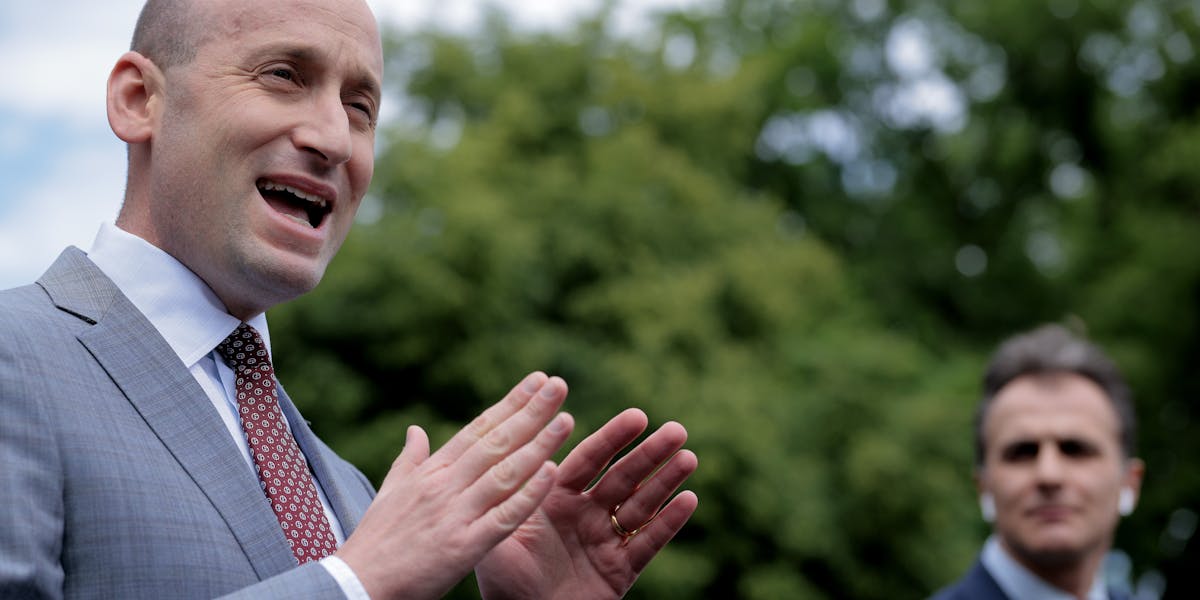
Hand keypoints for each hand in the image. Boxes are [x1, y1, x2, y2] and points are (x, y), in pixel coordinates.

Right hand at [335, 372, 575, 599]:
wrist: (357, 586)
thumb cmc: (375, 541)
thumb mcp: (391, 492)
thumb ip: (410, 459)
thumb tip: (416, 429)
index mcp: (432, 471)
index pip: (479, 429)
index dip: (511, 403)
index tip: (537, 380)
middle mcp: (446, 486)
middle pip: (497, 442)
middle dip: (531, 412)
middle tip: (559, 384)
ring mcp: (456, 514)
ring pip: (505, 473)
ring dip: (539, 445)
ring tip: (566, 420)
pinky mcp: (464, 547)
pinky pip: (504, 516)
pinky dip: (529, 495)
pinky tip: (552, 474)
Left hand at [475, 408, 698, 599]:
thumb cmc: (503, 584)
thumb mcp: (498, 535)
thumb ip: (509, 498)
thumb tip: (520, 452)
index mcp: (554, 499)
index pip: (588, 460)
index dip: (613, 438)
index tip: (638, 416)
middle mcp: (583, 515)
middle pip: (622, 477)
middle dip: (649, 454)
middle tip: (676, 430)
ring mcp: (604, 542)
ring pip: (641, 505)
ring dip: (666, 481)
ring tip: (689, 457)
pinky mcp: (620, 571)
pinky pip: (647, 544)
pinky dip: (669, 523)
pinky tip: (688, 500)